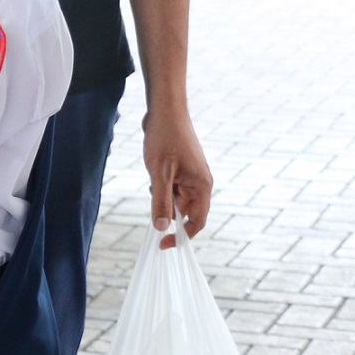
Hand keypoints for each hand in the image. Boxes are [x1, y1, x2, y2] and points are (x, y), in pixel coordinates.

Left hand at [143, 105, 211, 247]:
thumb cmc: (165, 139)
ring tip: (155, 175)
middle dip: (166, 210)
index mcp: (202, 186)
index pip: (197, 221)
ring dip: (161, 197)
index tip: (162, 243)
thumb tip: (161, 227)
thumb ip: (160, 202)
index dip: (181, 236)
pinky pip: (171, 188)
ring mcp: (191, 177)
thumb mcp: (159, 174)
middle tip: (152, 192)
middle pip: (184, 212)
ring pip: (175, 200)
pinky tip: (154, 171)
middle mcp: (200, 183)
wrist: (164, 111)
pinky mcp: (181, 171)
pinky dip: (160, 187)